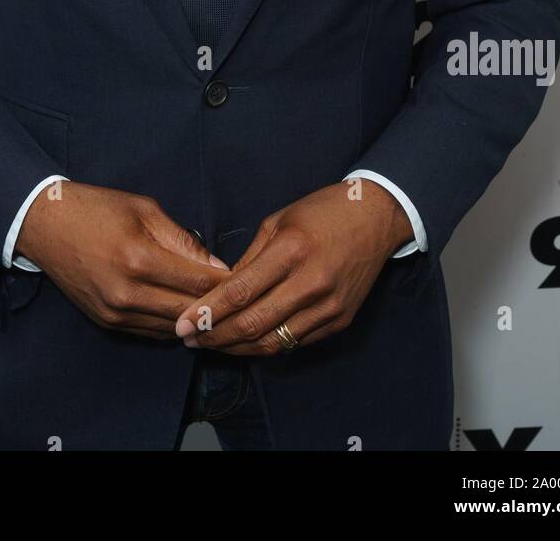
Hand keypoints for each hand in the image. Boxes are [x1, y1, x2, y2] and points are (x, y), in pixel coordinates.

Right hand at [15, 181, 230, 339]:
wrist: (46, 225)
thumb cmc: (98, 208)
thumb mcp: (145, 210)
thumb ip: (183, 241)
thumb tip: (217, 267)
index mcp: (138, 258)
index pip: (197, 282)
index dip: (228, 284)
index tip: (249, 280)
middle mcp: (127, 292)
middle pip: (189, 311)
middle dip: (218, 307)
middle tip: (242, 300)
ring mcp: (115, 312)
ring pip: (173, 328)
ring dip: (198, 321)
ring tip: (221, 311)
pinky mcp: (107, 322)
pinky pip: (152, 332)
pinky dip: (173, 325)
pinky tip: (189, 315)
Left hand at [173, 178, 413, 354]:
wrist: (376, 217)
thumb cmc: (321, 212)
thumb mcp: (278, 222)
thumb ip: (250, 259)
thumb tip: (222, 292)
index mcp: (291, 250)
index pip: (240, 292)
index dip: (208, 312)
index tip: (183, 323)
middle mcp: (311, 282)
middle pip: (254, 323)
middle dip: (215, 336)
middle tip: (190, 339)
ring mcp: (328, 305)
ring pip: (274, 341)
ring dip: (238, 348)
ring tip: (211, 345)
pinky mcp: (340, 320)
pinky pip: (296, 342)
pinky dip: (268, 345)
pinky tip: (246, 342)